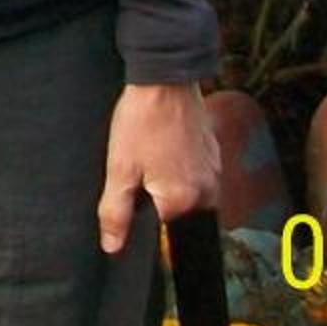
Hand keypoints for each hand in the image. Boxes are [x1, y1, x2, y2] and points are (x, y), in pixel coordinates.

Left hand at [97, 82, 217, 252]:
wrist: (165, 78)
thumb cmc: (142, 121)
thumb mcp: (119, 169)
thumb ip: (116, 213)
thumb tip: (112, 247)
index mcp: (184, 202)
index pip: (161, 227)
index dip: (141, 208)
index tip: (133, 182)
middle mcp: (207, 192)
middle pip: (176, 210)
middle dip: (157, 195)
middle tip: (141, 162)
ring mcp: (214, 171)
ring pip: (187, 190)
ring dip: (169, 179)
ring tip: (153, 150)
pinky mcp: (213, 152)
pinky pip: (195, 171)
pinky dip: (179, 164)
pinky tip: (163, 143)